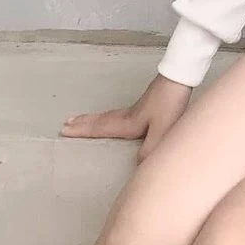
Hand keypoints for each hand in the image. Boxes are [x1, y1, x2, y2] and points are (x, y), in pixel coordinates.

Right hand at [59, 73, 193, 163]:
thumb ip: (149, 150)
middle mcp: (128, 114)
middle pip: (101, 120)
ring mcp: (137, 108)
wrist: (180, 77)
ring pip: (109, 115)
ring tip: (81, 119)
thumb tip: (137, 167)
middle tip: (66, 124)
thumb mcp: (162, 130)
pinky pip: (119, 114)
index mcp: (129, 122)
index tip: (64, 130)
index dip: (83, 131)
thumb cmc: (170, 103)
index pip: (101, 128)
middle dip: (83, 124)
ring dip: (93, 119)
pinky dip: (108, 116)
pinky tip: (115, 118)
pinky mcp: (145, 104)